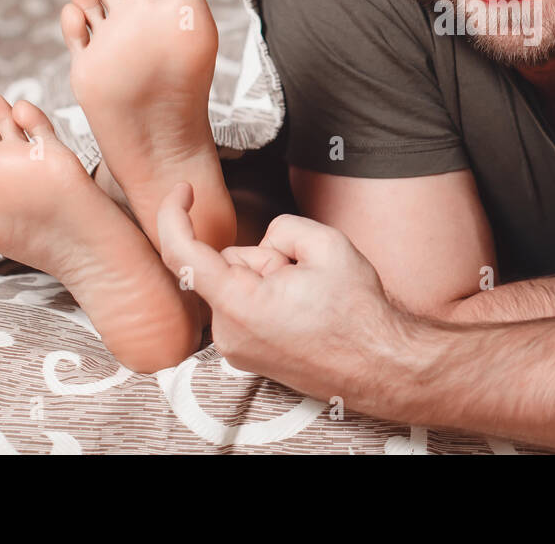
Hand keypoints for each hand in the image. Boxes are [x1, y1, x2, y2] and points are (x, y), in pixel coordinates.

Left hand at [156, 182, 411, 407]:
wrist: (380, 365)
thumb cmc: (357, 313)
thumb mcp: (327, 243)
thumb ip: (282, 227)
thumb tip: (266, 243)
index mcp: (239, 304)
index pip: (183, 254)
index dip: (174, 214)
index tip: (183, 190)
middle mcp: (228, 333)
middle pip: (226, 265)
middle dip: (263, 256)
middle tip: (307, 274)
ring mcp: (237, 349)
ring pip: (238, 286)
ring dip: (269, 280)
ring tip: (311, 298)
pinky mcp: (248, 355)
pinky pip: (247, 307)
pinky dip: (269, 298)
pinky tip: (304, 312)